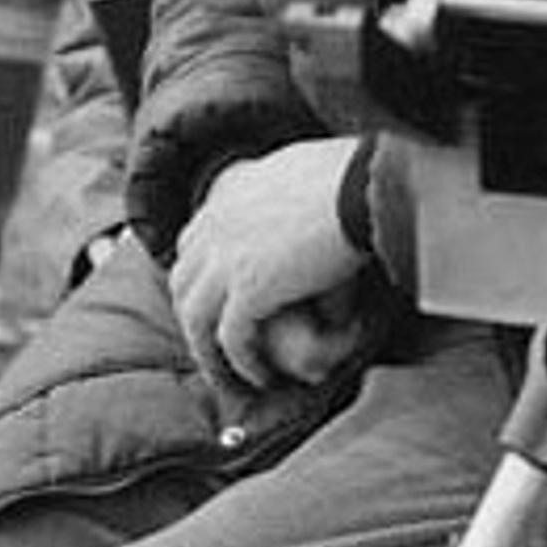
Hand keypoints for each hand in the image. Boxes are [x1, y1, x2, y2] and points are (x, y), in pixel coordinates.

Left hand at [170, 137, 376, 389]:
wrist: (362, 185)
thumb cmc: (354, 173)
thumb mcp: (305, 168)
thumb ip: (286, 185)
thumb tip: (302, 195)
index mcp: (228, 190)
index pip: (194, 240)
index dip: (203, 274)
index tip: (221, 297)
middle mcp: (215, 224)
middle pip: (184, 281)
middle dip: (196, 315)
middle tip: (218, 343)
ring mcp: (225, 258)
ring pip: (196, 318)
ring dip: (208, 351)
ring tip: (230, 374)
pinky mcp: (248, 289)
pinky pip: (232, 339)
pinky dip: (242, 363)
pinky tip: (261, 377)